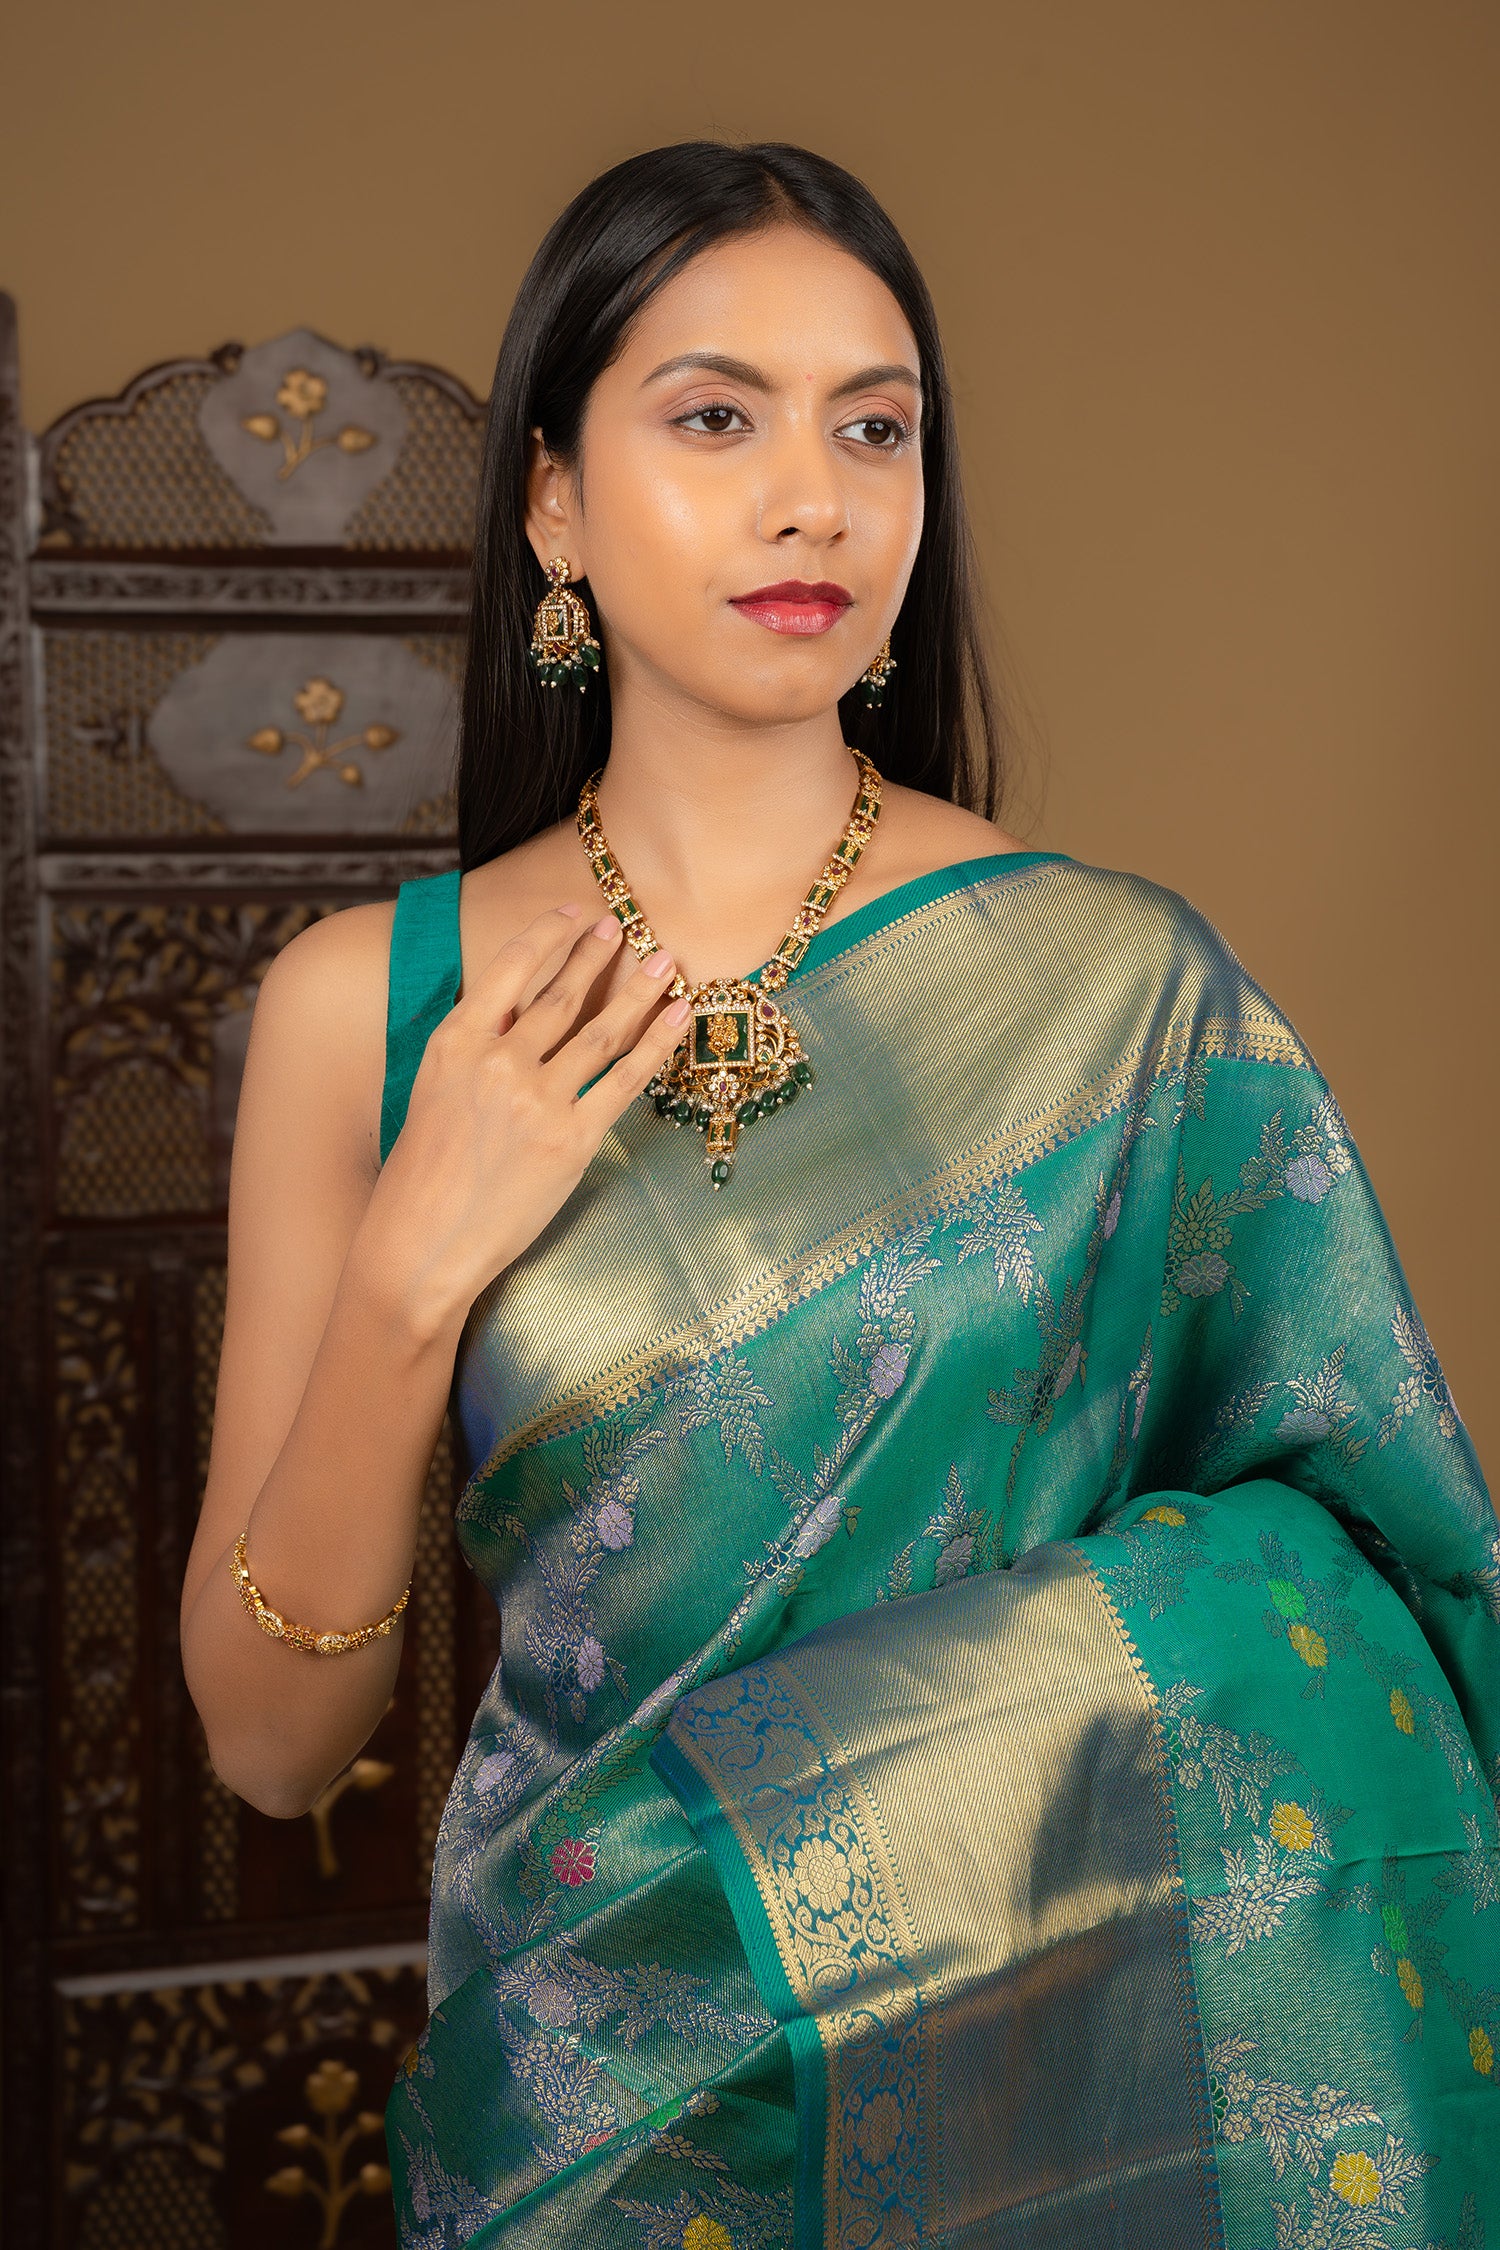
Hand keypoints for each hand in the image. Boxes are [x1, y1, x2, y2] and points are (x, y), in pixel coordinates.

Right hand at [357, 906, 686, 1337]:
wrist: (422, 1244)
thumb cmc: (421, 1176)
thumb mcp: (431, 1091)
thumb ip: (473, 1047)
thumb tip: (514, 1008)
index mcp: (455, 1043)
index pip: (510, 969)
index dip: (548, 936)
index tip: (573, 914)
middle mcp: (498, 1062)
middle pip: (562, 996)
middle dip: (598, 956)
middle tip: (625, 928)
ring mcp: (538, 1101)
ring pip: (602, 1030)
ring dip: (640, 991)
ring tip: (665, 961)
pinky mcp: (572, 1140)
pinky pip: (626, 1079)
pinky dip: (659, 1042)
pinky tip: (680, 1015)